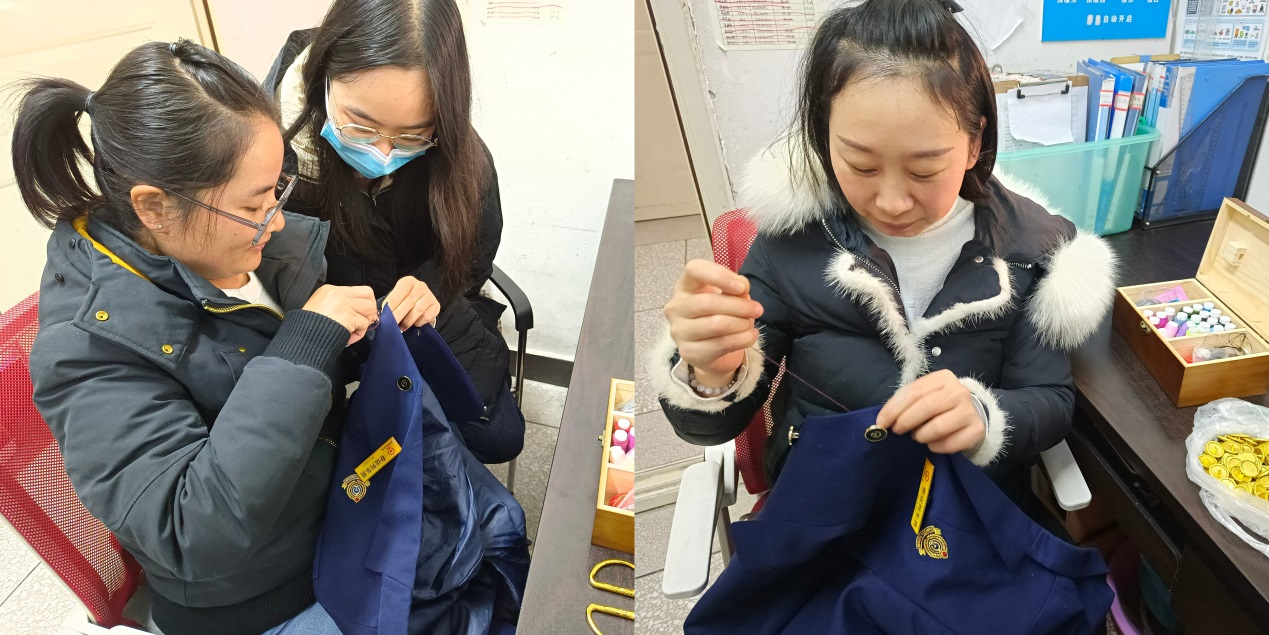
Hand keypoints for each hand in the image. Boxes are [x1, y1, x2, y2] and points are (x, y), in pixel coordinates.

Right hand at [303, 285, 377, 345]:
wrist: (301, 339)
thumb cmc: (310, 326)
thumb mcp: (322, 307)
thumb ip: (341, 304)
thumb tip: (364, 312)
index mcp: (330, 289)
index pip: (360, 290)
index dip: (365, 303)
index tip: (361, 314)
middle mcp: (337, 293)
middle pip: (369, 295)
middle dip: (370, 310)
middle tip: (363, 321)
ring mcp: (342, 304)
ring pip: (370, 309)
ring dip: (364, 322)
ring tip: (352, 331)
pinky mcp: (347, 317)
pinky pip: (364, 324)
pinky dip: (359, 334)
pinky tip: (348, 337)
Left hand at [384, 276, 441, 330]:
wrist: (419, 303)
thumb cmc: (403, 301)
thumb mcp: (395, 298)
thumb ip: (389, 305)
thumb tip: (382, 315)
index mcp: (408, 281)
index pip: (399, 292)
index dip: (391, 305)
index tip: (385, 315)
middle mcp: (420, 286)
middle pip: (408, 302)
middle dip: (398, 315)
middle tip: (392, 325)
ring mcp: (430, 295)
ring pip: (418, 310)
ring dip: (408, 321)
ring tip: (402, 327)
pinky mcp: (436, 305)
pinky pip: (427, 316)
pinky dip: (419, 322)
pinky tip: (415, 323)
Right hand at [663, 259, 763, 387]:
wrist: (712, 350)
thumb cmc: (720, 315)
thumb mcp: (730, 296)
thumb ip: (736, 288)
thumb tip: (742, 288)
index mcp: (685, 285)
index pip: (694, 270)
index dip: (719, 275)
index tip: (742, 287)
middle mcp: (676, 307)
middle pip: (708, 302)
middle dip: (739, 306)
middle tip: (758, 309)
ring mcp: (679, 331)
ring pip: (716, 325)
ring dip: (741, 324)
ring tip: (750, 324)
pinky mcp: (688, 352)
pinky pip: (720, 345)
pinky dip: (741, 340)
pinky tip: (750, 336)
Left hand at [876, 370, 984, 453]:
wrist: (971, 414)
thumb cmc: (940, 404)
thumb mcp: (924, 395)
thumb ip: (906, 402)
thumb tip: (883, 420)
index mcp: (943, 378)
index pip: (914, 391)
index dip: (894, 408)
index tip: (882, 422)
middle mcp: (959, 391)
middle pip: (926, 407)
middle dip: (906, 421)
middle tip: (897, 430)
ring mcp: (970, 411)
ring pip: (938, 427)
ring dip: (921, 435)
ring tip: (917, 436)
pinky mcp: (976, 430)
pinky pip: (950, 443)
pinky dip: (935, 446)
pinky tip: (932, 443)